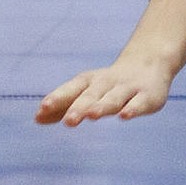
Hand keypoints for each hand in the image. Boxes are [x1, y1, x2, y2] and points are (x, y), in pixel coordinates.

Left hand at [35, 56, 173, 125]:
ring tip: (91, 115)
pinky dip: (132, 109)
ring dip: (102, 106)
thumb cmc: (109, 84)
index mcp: (90, 82)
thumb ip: (62, 105)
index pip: (71, 89)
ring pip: (113, 98)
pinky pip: (138, 103)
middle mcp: (107, 83)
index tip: (41, 109)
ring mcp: (128, 89)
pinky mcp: (147, 96)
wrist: (149, 62)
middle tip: (68, 122)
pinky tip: (124, 116)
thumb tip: (37, 118)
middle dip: (79, 107)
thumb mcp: (86, 91)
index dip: (57, 98)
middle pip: (91, 95)